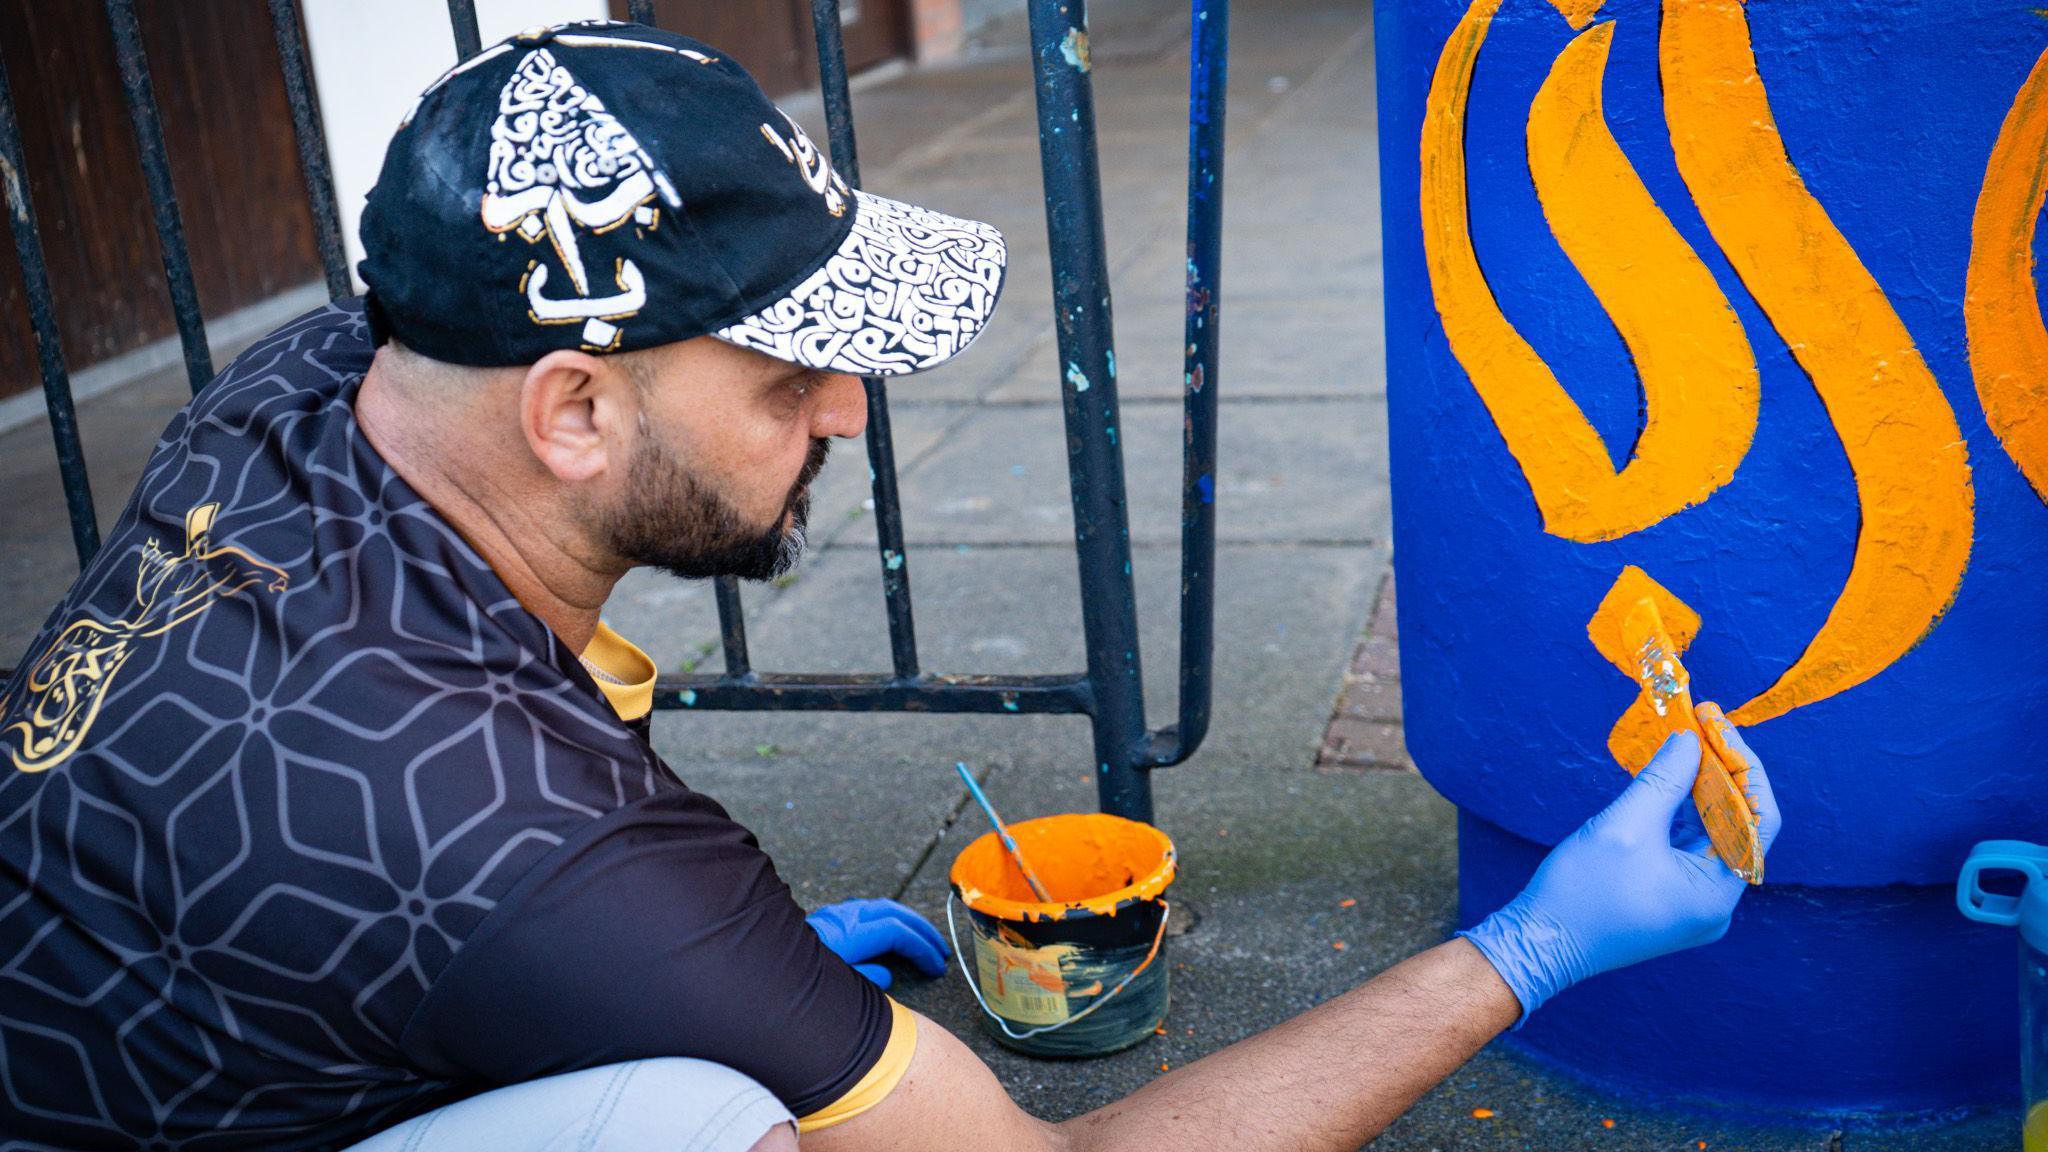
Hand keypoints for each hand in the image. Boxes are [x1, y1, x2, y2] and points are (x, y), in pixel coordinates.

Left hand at [806, 898, 949, 989]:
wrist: (758, 970)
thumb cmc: (795, 985)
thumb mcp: (834, 991)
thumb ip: (866, 981)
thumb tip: (887, 972)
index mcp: (849, 934)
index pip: (897, 932)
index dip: (922, 948)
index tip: (937, 966)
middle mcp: (845, 917)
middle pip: (895, 913)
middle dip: (922, 930)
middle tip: (942, 951)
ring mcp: (836, 914)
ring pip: (882, 907)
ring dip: (907, 922)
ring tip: (925, 940)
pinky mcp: (829, 918)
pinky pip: (868, 910)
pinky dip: (889, 918)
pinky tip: (894, 933)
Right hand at [1459, 725, 1781, 1022]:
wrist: (1539, 943)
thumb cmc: (1581, 892)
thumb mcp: (1625, 826)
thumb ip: (1665, 779)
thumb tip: (1691, 740)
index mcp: (1716, 893)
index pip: (1758, 821)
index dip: (1743, 767)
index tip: (1716, 725)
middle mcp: (1714, 902)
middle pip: (1737, 824)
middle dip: (1720, 772)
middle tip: (1699, 723)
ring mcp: (1691, 901)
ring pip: (1711, 833)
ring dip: (1700, 788)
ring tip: (1684, 742)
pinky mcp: (1668, 895)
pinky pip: (1686, 845)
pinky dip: (1681, 810)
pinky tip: (1668, 778)